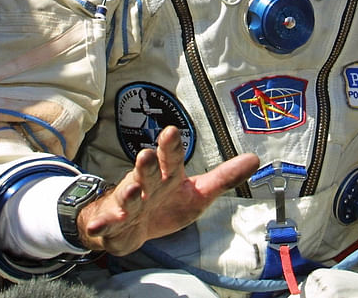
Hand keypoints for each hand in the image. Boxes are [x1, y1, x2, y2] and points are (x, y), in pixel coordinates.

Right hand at [76, 126, 258, 254]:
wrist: (130, 227)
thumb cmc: (166, 204)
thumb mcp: (198, 193)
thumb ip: (224, 178)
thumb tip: (255, 159)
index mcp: (168, 175)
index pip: (171, 157)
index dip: (171, 145)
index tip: (172, 131)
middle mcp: (146, 185)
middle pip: (147, 172)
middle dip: (147, 164)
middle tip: (146, 154)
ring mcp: (128, 204)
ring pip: (127, 196)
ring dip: (128, 192)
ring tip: (132, 188)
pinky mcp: (113, 224)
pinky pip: (106, 224)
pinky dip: (104, 224)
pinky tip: (102, 224)